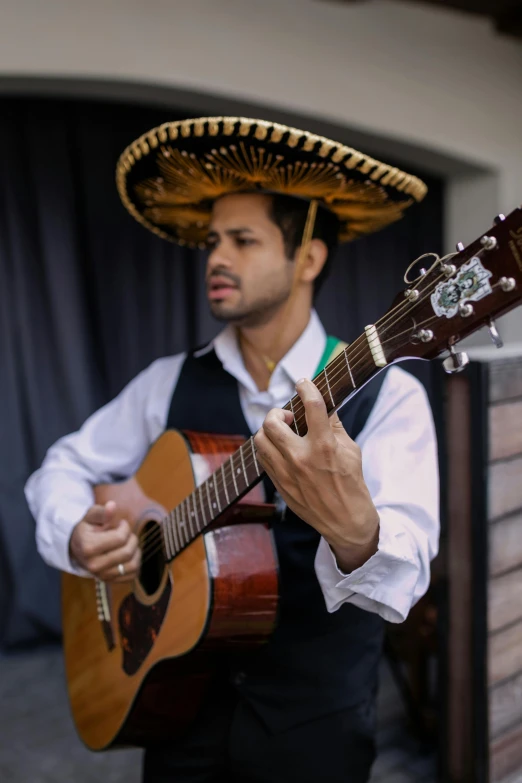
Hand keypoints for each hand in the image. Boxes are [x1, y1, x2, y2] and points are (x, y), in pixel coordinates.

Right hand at [69, 501, 140, 581]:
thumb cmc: (86, 528)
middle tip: (126, 533)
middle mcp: (94, 565)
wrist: (77, 547)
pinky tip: (129, 554)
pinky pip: (132, 575)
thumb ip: (102, 512)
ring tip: (128, 543)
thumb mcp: (91, 516)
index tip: (120, 523)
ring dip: (136, 551)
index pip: (120, 538)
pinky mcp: (110, 581)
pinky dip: (136, 563)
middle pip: (127, 552)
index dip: (125, 527)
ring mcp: (102, 576)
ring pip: (133, 565)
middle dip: (132, 538)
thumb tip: (112, 505)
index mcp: (88, 547)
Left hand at [254, 378, 378, 572]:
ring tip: (282, 432)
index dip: (306, 388)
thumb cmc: (351, 483)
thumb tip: (324, 405)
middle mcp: (301, 458)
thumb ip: (334, 426)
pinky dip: (268, 448)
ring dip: (269, 430)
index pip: (312, 406)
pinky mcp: (279, 484)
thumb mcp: (351, 450)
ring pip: (260, 440)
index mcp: (324, 446)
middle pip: (272, 422)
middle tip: (288, 416)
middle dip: (278, 412)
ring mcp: (287, 473)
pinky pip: (262, 458)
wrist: (345, 520)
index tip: (303, 383)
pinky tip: (280, 448)